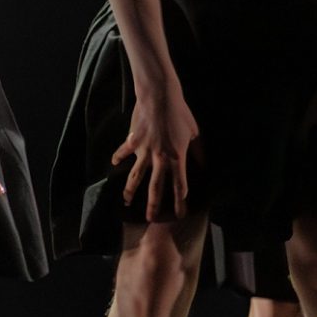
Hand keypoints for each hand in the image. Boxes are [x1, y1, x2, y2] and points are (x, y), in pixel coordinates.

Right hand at [113, 86, 198, 220]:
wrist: (160, 97)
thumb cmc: (180, 114)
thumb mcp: (194, 133)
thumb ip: (197, 152)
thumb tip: (202, 165)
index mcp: (177, 158)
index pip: (180, 186)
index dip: (180, 202)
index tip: (179, 214)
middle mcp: (160, 159)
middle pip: (155, 187)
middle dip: (153, 205)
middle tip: (150, 219)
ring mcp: (144, 152)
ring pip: (135, 176)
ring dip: (130, 191)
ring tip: (126, 202)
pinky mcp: (132, 142)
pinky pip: (123, 153)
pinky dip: (118, 158)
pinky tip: (114, 164)